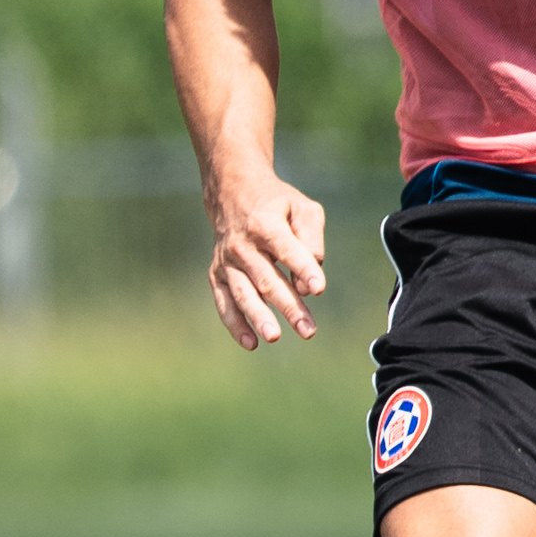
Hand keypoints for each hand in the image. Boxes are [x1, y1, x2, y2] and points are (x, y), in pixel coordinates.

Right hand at [204, 163, 327, 348]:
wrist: (232, 193)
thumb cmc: (277, 205)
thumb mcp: (303, 208)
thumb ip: (312, 239)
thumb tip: (311, 278)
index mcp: (265, 224)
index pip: (286, 250)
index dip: (303, 269)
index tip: (318, 289)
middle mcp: (242, 245)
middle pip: (266, 279)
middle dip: (288, 306)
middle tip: (307, 330)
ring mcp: (227, 261)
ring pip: (243, 294)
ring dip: (259, 318)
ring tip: (275, 337)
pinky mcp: (217, 274)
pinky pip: (224, 302)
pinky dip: (235, 323)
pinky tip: (251, 343)